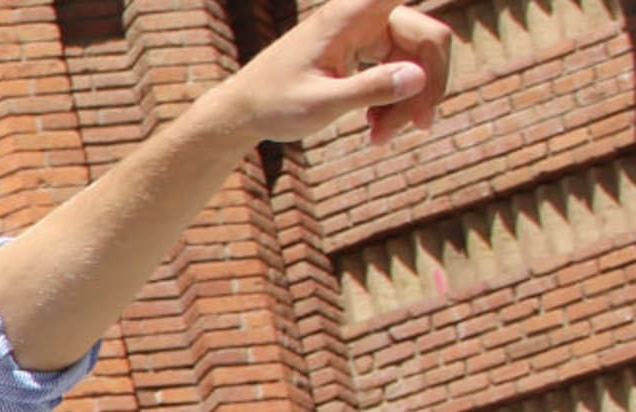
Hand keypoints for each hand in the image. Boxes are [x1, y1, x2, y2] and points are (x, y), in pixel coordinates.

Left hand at [200, 0, 452, 144]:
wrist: (241, 114)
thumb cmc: (272, 105)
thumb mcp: (320, 104)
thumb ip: (369, 89)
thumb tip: (419, 76)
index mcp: (349, 16)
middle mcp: (362, 17)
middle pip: (427, 38)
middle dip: (428, 85)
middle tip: (419, 128)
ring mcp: (367, 32)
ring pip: (417, 60)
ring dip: (409, 102)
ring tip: (380, 138)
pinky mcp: (366, 49)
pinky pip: (401, 70)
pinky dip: (396, 101)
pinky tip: (376, 127)